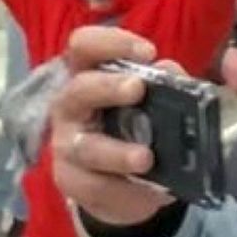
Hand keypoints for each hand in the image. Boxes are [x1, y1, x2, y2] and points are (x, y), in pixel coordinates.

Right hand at [51, 27, 177, 225]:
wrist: (122, 182)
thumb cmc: (133, 125)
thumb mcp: (152, 101)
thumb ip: (163, 83)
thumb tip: (170, 70)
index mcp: (87, 74)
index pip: (84, 46)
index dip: (111, 43)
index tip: (147, 52)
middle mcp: (70, 105)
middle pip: (78, 89)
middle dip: (107, 87)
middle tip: (137, 89)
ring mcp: (66, 144)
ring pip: (85, 146)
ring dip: (115, 152)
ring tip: (145, 158)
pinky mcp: (71, 181)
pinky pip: (95, 187)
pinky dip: (125, 191)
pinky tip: (149, 193)